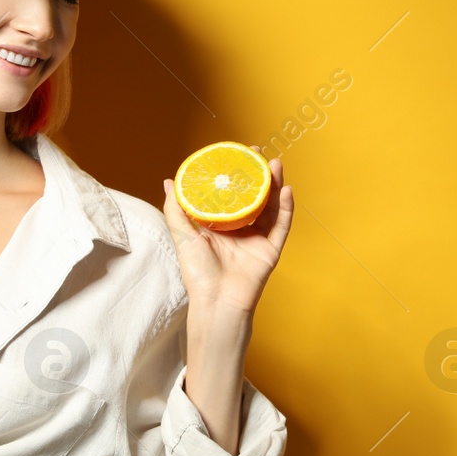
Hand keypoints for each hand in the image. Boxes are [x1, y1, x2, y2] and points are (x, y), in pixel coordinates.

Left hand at [161, 148, 293, 312]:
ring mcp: (258, 239)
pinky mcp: (271, 250)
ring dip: (275, 185)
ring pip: (271, 206)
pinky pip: (281, 226)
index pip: (232, 194)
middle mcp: (241, 230)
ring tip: (276, 165)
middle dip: (259, 175)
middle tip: (259, 154)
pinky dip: (286, 208)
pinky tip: (287, 190)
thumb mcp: (182, 234)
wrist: (216, 301)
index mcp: (221, 225)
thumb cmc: (197, 272)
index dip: (236, 175)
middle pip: (254, 196)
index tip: (237, 155)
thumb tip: (169, 182)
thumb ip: (176, 209)